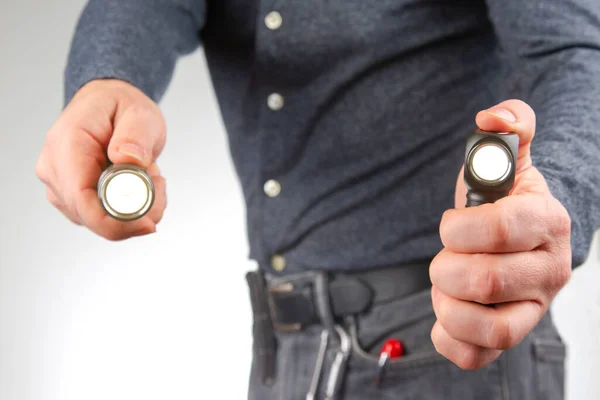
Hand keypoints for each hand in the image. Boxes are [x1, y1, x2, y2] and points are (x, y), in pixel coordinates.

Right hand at [35, 79, 166, 239]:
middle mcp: (55, 168)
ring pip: (98, 220)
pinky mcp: (70, 197)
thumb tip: (128, 159)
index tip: (148, 223)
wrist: (107, 103)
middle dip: (133, 213)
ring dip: (133, 210)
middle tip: (159, 183)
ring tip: (149, 175)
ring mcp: (60, 185)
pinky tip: (139, 185)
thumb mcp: (139, 113)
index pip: (80, 198)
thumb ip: (136, 135)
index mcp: (68, 143)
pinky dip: (126, 210)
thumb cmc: (119, 106)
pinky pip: (100, 218)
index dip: (114, 221)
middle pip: (91, 215)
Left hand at [429, 100, 571, 369]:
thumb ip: (508, 126)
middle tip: (445, 256)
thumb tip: (493, 117)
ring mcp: (533, 310)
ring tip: (446, 285)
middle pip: (485, 281)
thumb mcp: (504, 157)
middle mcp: (548, 272)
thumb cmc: (502, 200)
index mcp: (546, 223)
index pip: (500, 230)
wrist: (513, 239)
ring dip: (448, 303)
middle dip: (446, 266)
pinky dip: (449, 337)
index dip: (458, 228)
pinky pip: (477, 356)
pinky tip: (446, 311)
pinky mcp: (510, 336)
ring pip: (489, 328)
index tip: (449, 225)